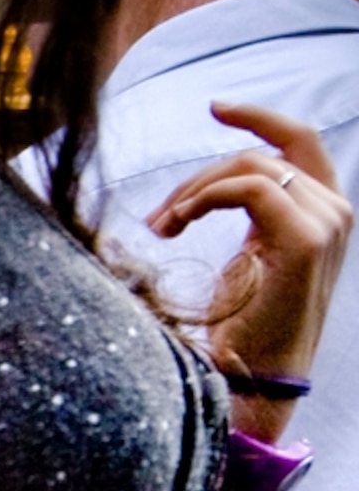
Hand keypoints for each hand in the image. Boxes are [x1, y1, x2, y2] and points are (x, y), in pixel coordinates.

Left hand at [150, 102, 354, 423]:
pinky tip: (177, 227)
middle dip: (200, 178)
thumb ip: (244, 219)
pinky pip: (254, 187)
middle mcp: (332, 213)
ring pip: (253, 167)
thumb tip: (194, 195)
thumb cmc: (240, 332)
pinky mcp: (307, 240)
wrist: (256, 382)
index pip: (298, 143)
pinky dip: (207, 198)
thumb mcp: (243, 262)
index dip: (260, 118)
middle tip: (158, 218)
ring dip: (195, 191)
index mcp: (320, 214)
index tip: (215, 107)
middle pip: (263, 155)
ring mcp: (326, 224)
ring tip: (161, 228)